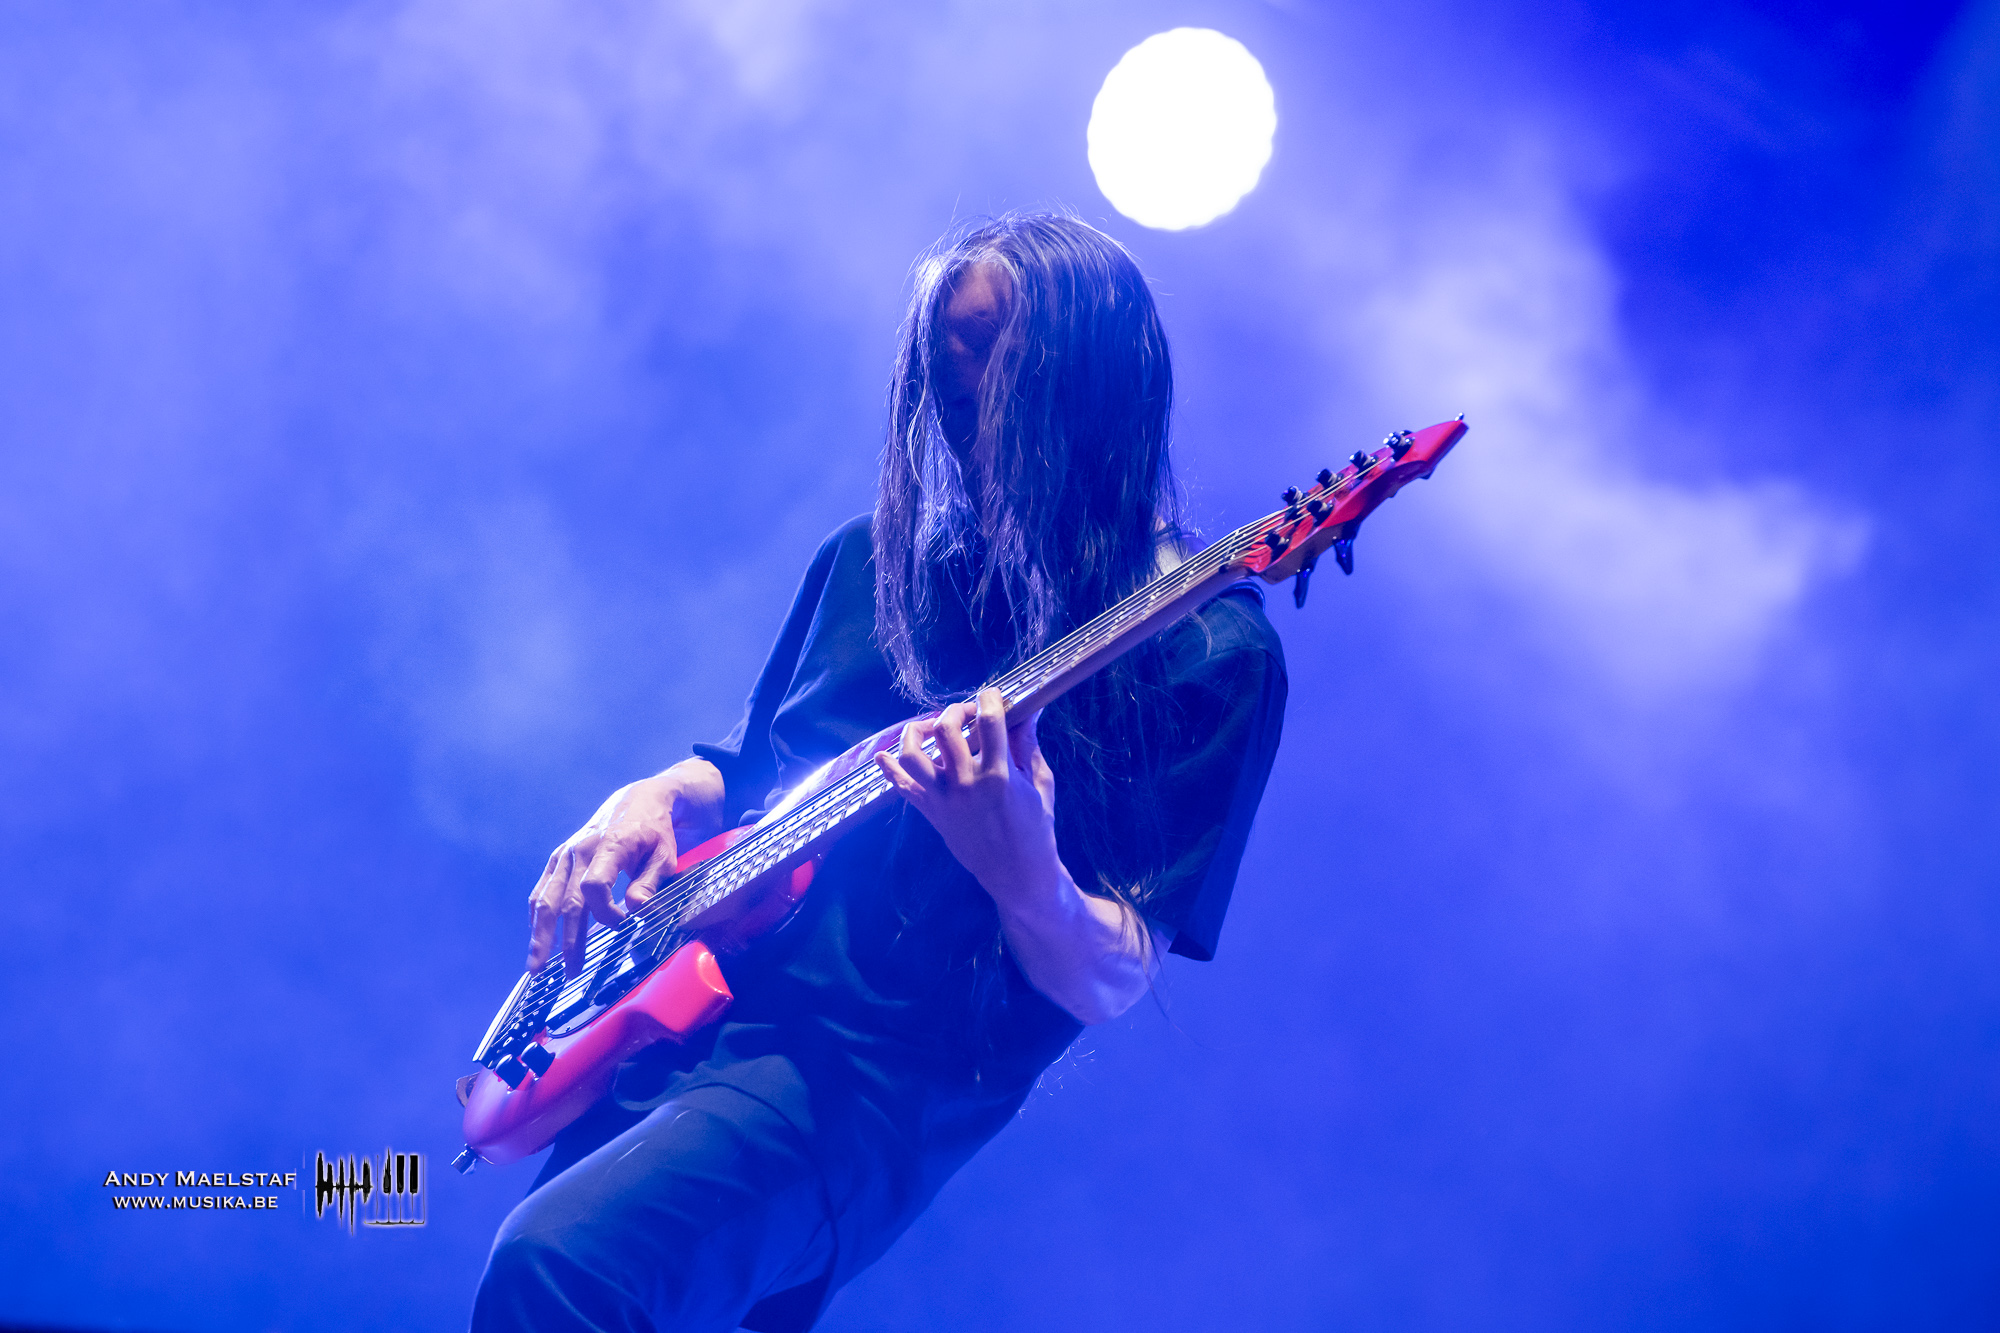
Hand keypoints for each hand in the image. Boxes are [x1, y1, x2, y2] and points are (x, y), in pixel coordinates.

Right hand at [526, 758, 724, 975]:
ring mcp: (565, 855)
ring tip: (537, 969)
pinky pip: (541, 892)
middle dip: (566, 940)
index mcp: (609, 845)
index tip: (622, 924)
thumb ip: (649, 884)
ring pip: (545, 900)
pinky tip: (537, 943)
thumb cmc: (655, 832)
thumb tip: (635, 912)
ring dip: (540, 936)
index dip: (605, 912)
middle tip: (569, 973)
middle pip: (565, 900)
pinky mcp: (558, 859)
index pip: (593, 886)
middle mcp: (579, 850)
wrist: (637, 800)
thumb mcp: (664, 855)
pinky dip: (537, 918)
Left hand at [873, 688, 1060, 907]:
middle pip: (945, 729)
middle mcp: (966, 785)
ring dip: (916, 732)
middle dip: (956, 710)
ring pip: (912, 755)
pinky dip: (889, 770)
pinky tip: (883, 755)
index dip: (989, 699)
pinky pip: (902, 788)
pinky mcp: (932, 813)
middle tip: (966, 713)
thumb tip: (1028, 712)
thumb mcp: (1040, 783)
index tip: (992, 696)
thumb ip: (1027, 746)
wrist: (1017, 874)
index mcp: (999, 775)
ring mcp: (944, 800)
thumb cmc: (1036, 828)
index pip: (988, 721)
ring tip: (929, 728)